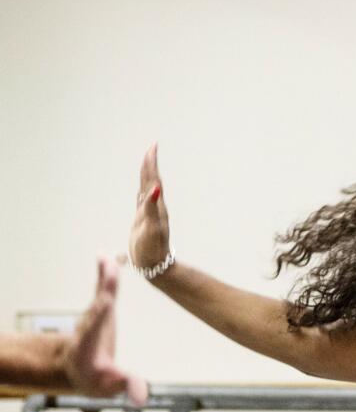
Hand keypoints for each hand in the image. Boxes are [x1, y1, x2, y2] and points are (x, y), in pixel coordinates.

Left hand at [61, 257, 147, 405]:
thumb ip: (125, 387)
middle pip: (98, 303)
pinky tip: (113, 256)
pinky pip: (106, 287)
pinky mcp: (101, 307)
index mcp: (91, 345)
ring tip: (110, 257)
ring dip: (106, 274)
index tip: (105, 300)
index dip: (100, 315)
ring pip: (100, 291)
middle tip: (109, 268)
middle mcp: (90, 326)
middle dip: (104, 288)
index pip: (96, 328)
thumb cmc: (94, 377)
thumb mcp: (107, 386)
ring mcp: (94, 314)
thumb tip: (143, 398)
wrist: (74, 365)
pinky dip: (109, 271)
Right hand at [129, 143, 170, 272]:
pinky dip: (142, 192)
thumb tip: (157, 189)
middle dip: (150, 164)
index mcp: (156, 206)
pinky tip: (142, 190)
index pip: (153, 179)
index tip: (153, 146)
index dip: (151, 163)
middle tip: (152, 147)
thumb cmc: (153, 249)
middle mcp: (154, 207)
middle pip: (151, 181)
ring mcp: (149, 214)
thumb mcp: (152, 228)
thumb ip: (152, 207)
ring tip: (147, 162)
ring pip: (148, 189)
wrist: (155, 266)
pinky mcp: (144, 222)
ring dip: (147, 175)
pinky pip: (143, 202)